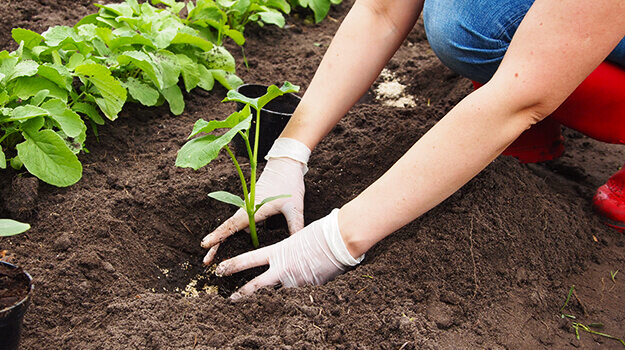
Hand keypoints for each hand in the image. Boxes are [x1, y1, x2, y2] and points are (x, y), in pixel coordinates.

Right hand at [201, 139, 310, 264]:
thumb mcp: (295, 207)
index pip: (233, 225)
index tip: (205, 244)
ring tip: (212, 255)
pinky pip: (238, 221)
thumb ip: (296, 226)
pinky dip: (231, 232)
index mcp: (254, 208)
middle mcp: (247, 208)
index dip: (219, 235)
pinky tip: (229, 241)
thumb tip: (299, 245)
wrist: (286, 163)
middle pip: (227, 228)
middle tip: (205, 261)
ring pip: (231, 226)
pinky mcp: (251, 206)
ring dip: (222, 239)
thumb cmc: (289, 182)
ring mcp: (247, 206)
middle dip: (215, 244)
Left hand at [214, 209, 363, 298]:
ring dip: (287, 282)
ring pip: (283, 287)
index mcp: (278, 252)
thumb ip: (289, 248)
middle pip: (257, 285)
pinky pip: (303, 287)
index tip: (220, 270)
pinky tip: (317, 270)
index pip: (249, 260)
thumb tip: (288, 256)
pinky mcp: (309, 288)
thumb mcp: (298, 236)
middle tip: (230, 299)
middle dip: (242, 292)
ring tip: (300, 270)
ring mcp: (296, 281)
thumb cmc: (321, 232)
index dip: (233, 265)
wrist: (340, 241)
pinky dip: (306, 282)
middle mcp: (284, 269)